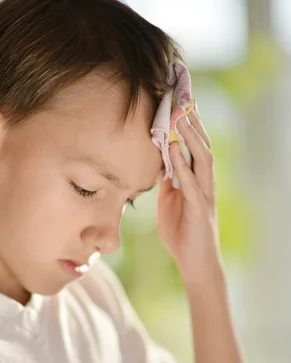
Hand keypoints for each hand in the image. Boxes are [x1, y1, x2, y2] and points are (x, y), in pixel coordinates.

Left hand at [157, 107, 222, 287]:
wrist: (195, 264)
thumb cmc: (182, 233)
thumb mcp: (169, 202)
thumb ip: (167, 182)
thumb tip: (158, 163)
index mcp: (196, 181)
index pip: (194, 147)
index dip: (188, 125)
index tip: (179, 101)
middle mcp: (204, 184)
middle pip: (201, 146)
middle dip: (192, 123)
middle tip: (182, 98)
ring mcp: (204, 196)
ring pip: (202, 160)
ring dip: (191, 139)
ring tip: (180, 118)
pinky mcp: (199, 211)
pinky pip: (192, 186)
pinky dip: (183, 168)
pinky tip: (173, 153)